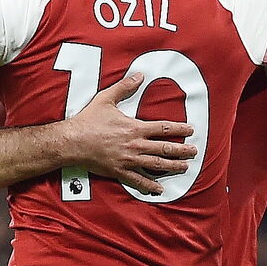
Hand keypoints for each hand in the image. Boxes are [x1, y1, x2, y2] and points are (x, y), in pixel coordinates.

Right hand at [63, 72, 197, 195]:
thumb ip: (124, 87)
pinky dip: (150, 186)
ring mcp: (128, 160)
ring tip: (185, 168)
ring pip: (156, 165)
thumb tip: (139, 75)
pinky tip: (160, 189)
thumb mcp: (106, 99)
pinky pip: (138, 181)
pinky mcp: (119, 171)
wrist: (72, 141)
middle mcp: (135, 145)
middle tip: (194, 151)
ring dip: (172, 167)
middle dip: (182, 150)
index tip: (190, 130)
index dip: (179, 129)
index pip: (163, 128)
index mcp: (135, 128)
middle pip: (165, 148)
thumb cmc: (88, 121)